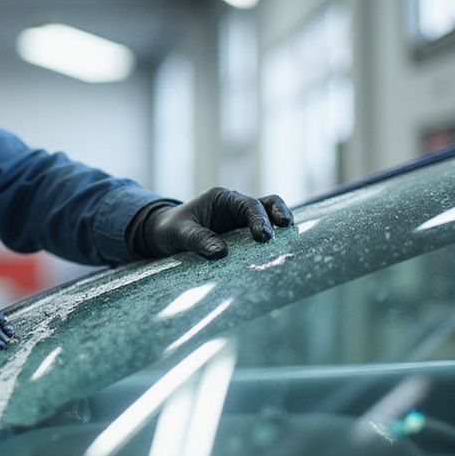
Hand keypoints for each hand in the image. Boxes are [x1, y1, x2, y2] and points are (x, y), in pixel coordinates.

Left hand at [141, 187, 292, 259]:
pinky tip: (278, 256)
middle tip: (285, 230)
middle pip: (267, 205)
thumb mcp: (179, 232)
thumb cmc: (170, 229)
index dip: (259, 219)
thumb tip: (221, 253)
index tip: (263, 237)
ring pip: (269, 218)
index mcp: (222, 199)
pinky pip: (260, 237)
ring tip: (291, 241)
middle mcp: (235, 207)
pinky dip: (271, 243)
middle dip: (279, 215)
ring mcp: (240, 222)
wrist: (163, 236)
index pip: (248, 205)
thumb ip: (197, 239)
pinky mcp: (241, 237)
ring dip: (280, 228)